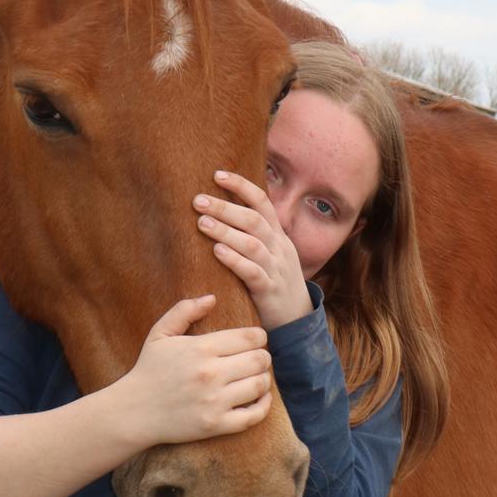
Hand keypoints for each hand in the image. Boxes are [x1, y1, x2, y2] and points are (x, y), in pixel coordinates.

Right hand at [118, 295, 272, 447]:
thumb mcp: (160, 334)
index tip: (255, 341)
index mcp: (200, 348)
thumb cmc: (148, 370)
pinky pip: (253, 416)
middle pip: (260, 360)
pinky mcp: (215, 425)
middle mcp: (210, 374)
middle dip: (263, 357)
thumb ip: (184, 311)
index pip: (250, 337)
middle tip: (257, 359)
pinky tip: (260, 399)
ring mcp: (214, 401)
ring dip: (263, 380)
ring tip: (256, 377)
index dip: (259, 337)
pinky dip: (263, 406)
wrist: (132, 412)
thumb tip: (212, 298)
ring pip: (260, 385)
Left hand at [193, 171, 313, 331]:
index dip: (241, 186)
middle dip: (225, 207)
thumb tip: (222, 210)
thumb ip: (252, 234)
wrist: (298, 321)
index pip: (262, 202)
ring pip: (252, 244)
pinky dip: (234, 260)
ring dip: (226, 231)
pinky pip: (253, 272)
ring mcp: (276, 269)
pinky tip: (217, 252)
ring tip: (201, 222)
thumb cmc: (275, 282)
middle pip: (254, 220)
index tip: (217, 175)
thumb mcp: (271, 254)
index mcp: (278, 235)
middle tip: (198, 200)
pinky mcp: (269, 291)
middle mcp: (279, 248)